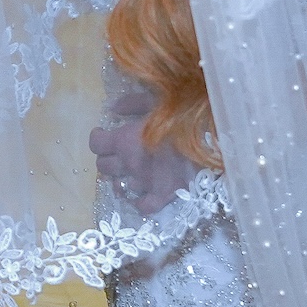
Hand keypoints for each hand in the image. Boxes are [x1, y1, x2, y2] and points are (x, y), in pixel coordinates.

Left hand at [90, 81, 197, 214]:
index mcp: (124, 140)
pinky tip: (142, 194)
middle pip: (103, 167)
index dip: (98, 138)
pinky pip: (143, 206)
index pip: (96, 144)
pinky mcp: (162, 195)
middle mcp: (128, 163)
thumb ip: (131, 104)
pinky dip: (140, 202)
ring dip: (122, 178)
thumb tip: (113, 109)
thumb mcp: (154, 100)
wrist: (210, 137)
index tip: (103, 133)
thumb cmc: (180, 114)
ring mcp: (144, 182)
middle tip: (118, 153)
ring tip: (131, 172)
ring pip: (119, 186)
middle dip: (108, 158)